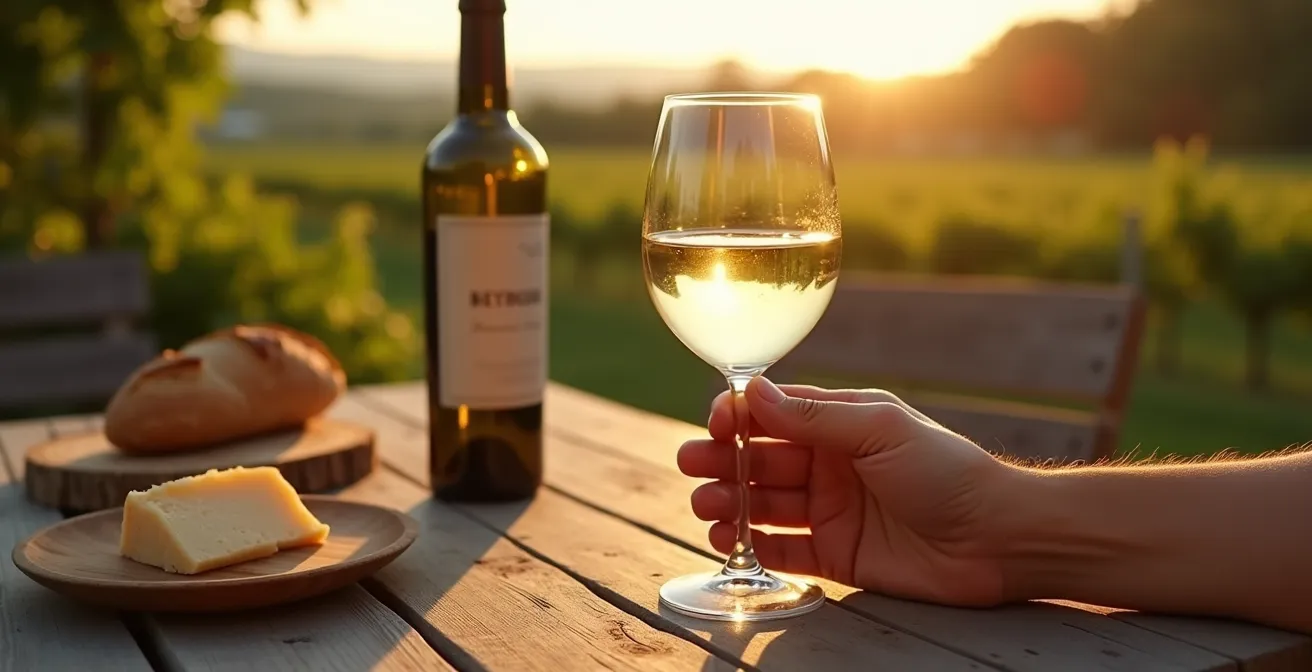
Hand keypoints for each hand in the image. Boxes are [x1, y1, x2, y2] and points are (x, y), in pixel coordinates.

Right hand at [677, 376, 1020, 606]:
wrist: (996, 538)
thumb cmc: (947, 471)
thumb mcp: (879, 430)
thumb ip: (813, 417)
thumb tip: (753, 392)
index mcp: (840, 424)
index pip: (775, 414)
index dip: (740, 416)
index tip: (716, 423)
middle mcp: (829, 464)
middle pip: (759, 458)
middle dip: (722, 459)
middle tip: (691, 464)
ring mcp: (830, 510)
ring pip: (762, 502)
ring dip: (728, 501)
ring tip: (705, 504)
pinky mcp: (836, 554)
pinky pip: (782, 548)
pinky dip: (750, 544)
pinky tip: (725, 539)